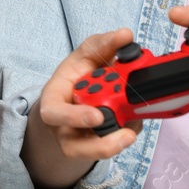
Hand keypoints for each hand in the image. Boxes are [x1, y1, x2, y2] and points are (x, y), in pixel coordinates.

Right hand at [24, 28, 144, 188]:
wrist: (78, 97)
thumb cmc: (77, 76)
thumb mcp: (86, 55)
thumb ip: (103, 44)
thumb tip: (125, 34)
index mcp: (53, 101)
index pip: (53, 113)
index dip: (73, 118)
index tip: (98, 116)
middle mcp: (63, 127)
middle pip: (77, 145)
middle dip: (105, 139)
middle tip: (128, 129)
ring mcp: (79, 142)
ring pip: (95, 153)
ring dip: (118, 142)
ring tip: (134, 128)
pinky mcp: (98, 148)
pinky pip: (113, 148)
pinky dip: (127, 135)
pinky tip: (134, 121)